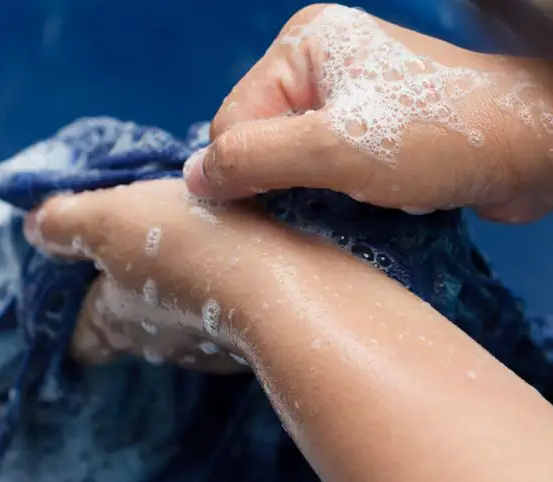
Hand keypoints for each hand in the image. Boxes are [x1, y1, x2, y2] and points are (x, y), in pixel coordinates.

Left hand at [23, 178, 374, 371]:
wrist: (287, 283)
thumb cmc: (186, 246)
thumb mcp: (110, 219)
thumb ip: (67, 221)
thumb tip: (33, 227)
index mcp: (114, 321)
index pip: (80, 340)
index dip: (71, 320)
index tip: (75, 294)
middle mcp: (157, 345)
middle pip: (130, 327)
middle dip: (128, 294)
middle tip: (137, 251)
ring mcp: (209, 347)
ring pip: (182, 319)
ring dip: (183, 287)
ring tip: (196, 243)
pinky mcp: (256, 337)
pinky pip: (231, 313)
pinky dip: (229, 290)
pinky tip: (244, 258)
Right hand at [184, 3, 552, 222]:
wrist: (532, 150)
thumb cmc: (436, 139)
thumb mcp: (334, 150)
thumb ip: (253, 159)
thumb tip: (191, 179)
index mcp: (302, 45)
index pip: (231, 120)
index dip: (243, 171)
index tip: (273, 209)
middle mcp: (316, 64)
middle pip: (257, 141)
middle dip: (279, 183)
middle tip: (314, 208)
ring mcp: (344, 95)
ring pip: (286, 163)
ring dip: (305, 195)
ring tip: (339, 207)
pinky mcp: (367, 128)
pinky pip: (318, 170)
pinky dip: (328, 196)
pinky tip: (353, 206)